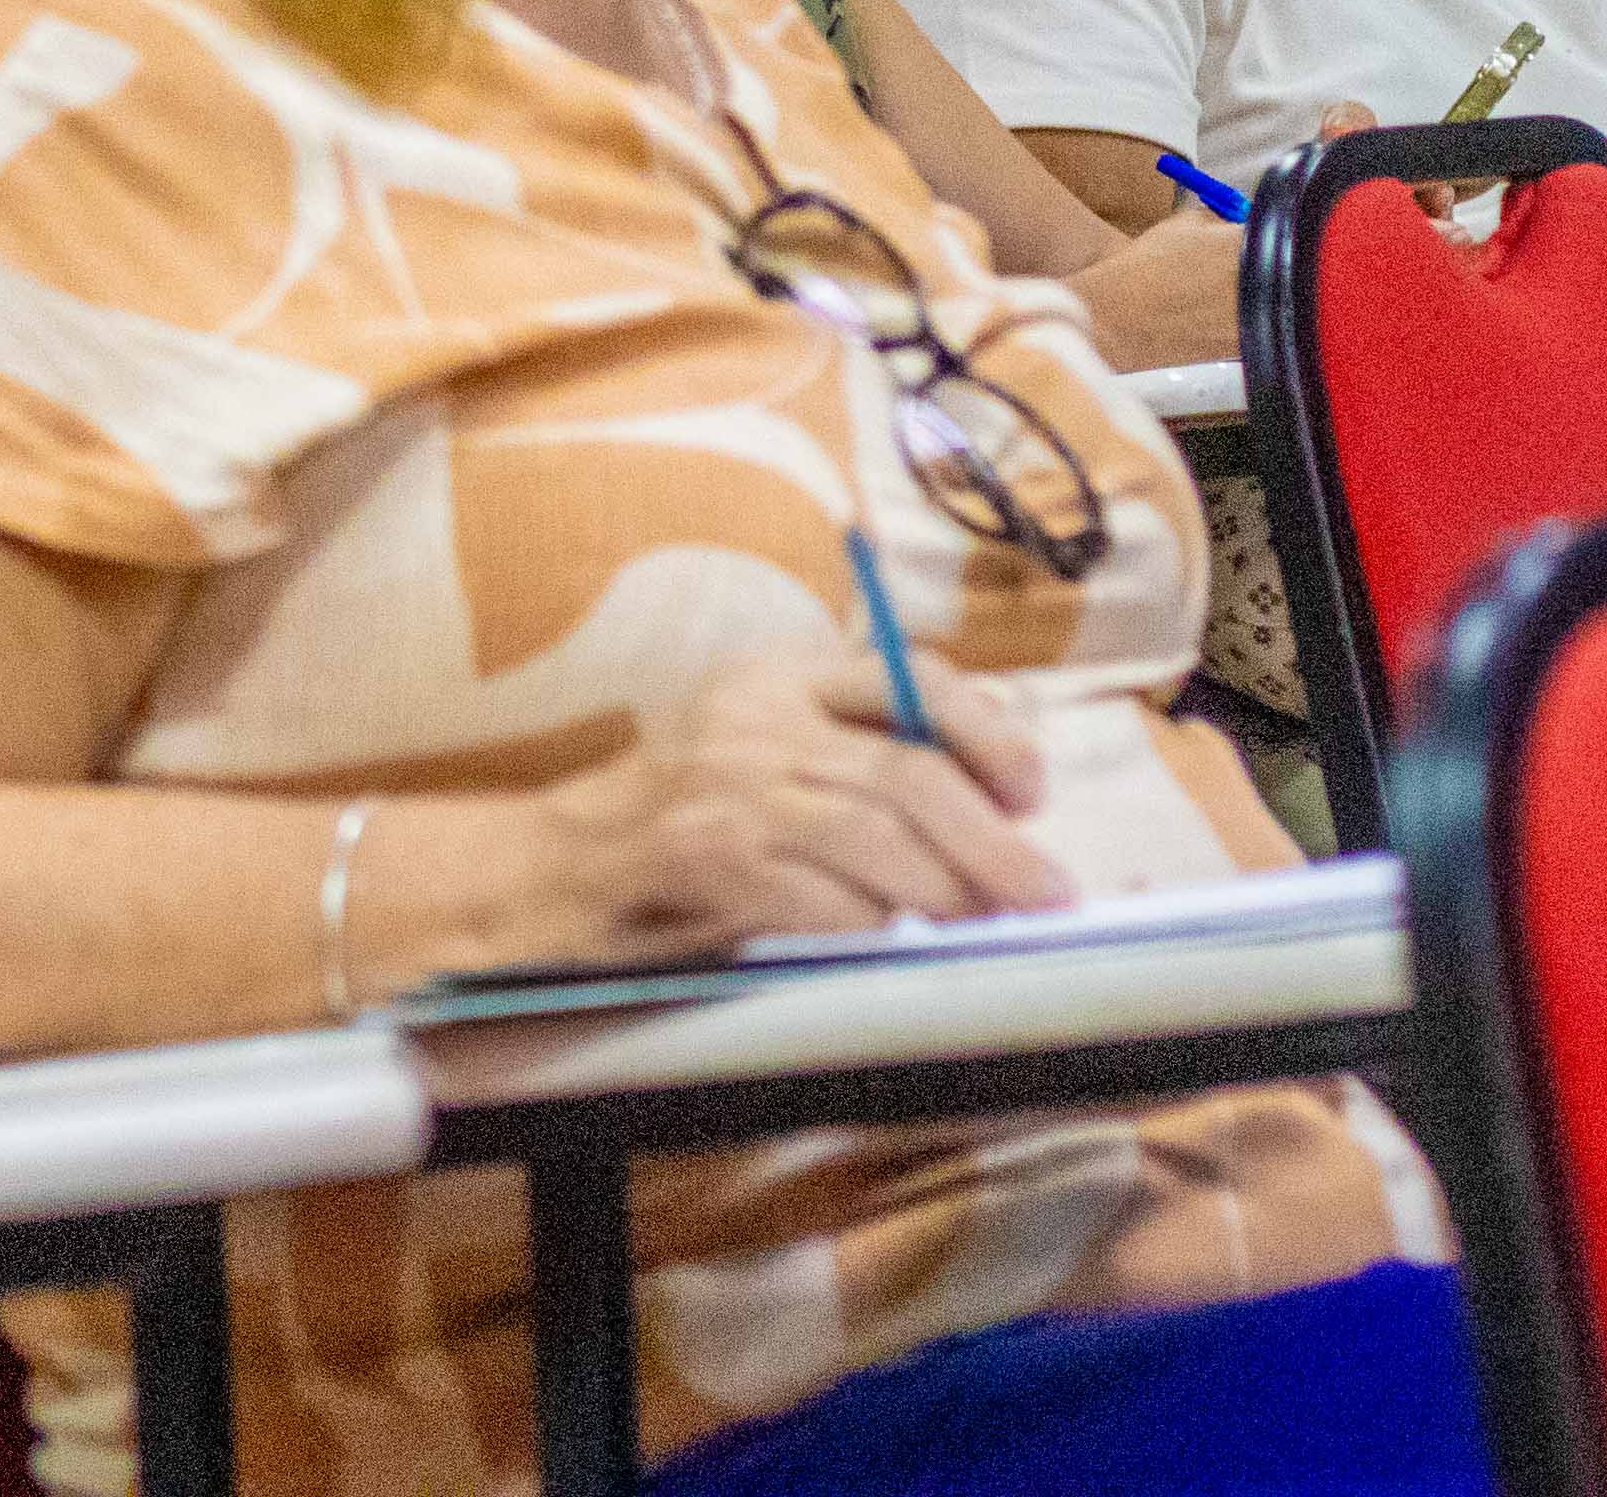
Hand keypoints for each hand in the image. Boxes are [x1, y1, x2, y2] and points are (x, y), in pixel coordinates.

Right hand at [523, 643, 1065, 961]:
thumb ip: (861, 755)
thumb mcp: (770, 749)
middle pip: (908, 772)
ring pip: (876, 835)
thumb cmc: (684, 814)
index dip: (989, 734)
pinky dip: (870, 923)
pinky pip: (823, 896)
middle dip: (993, 842)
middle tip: (1045, 894)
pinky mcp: (706, 855)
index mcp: (778, 673)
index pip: (911, 676)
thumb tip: (1000, 814)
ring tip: (979, 920)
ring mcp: (726, 785)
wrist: (560, 865)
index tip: (1029, 794)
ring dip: (946, 890)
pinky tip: (879, 933)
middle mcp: (754, 716)